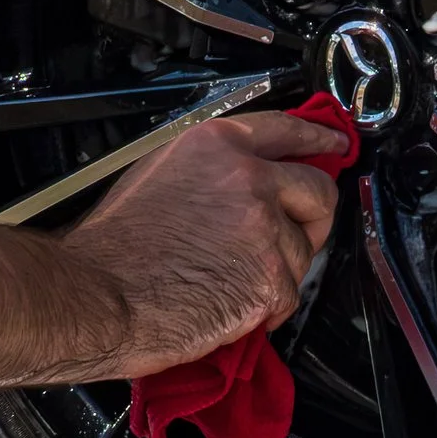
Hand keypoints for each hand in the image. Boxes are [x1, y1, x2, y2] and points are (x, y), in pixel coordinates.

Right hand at [60, 111, 344, 379]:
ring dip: (278, 269)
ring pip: (302, 250)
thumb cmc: (114, 245)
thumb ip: (211, 168)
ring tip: (232, 279)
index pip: (288, 130)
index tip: (336, 143)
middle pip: (317, 189)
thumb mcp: (157, 173)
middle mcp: (249, 179)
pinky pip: (288, 295)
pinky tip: (231, 305)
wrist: (100, 295)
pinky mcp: (271, 280)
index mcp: (218, 146)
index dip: (318, 137)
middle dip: (315, 213)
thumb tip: (244, 178)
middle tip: (301, 230)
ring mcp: (265, 229)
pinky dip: (267, 308)